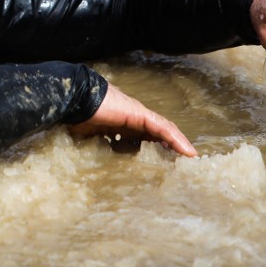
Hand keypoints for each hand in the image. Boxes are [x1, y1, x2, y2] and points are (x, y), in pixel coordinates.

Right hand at [69, 84, 196, 156]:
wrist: (75, 100)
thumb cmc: (78, 118)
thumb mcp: (92, 137)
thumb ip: (100, 146)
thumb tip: (98, 166)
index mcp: (122, 123)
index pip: (144, 136)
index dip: (155, 146)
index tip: (164, 161)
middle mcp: (133, 118)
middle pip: (158, 132)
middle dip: (170, 146)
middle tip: (181, 162)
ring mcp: (138, 114)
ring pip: (165, 130)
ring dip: (179, 144)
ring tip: (191, 158)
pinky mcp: (141, 114)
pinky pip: (163, 128)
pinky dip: (176, 139)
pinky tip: (187, 152)